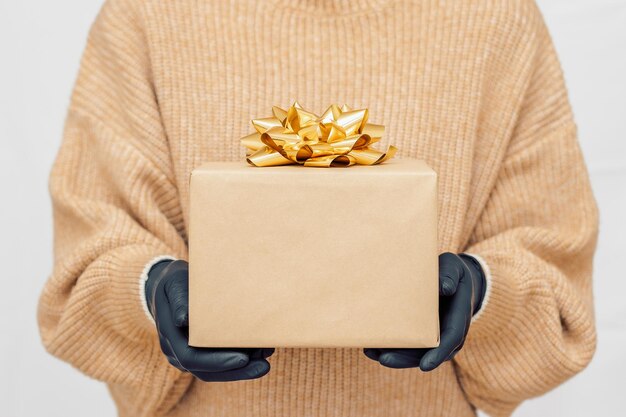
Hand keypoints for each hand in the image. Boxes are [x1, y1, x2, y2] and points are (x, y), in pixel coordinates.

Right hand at [145, 260, 274, 380]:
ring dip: (242, 370)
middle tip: (263, 366)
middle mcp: (176, 351)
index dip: (217, 361)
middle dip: (236, 371)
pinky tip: (260, 354)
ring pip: (215, 371)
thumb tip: (183, 320)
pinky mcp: (201, 351)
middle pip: (206, 371)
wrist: (168, 287)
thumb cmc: (174, 282)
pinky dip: (240, 362)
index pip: (191, 358)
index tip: (243, 358)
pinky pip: (219, 362)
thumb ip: (179, 300)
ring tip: (265, 362)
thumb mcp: (174, 283)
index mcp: (169, 335)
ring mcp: (188, 354)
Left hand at [363, 252, 485, 371]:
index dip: (438, 354)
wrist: (453, 278)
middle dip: (406, 359)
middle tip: (384, 359)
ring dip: (394, 356)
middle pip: (428, 353)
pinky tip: (371, 347)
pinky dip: (391, 347)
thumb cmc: (452, 273)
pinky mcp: (421, 332)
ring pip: (415, 353)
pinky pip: (408, 345)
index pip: (451, 339)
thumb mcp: (453, 268)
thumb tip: (444, 288)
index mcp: (458, 317)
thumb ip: (450, 276)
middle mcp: (447, 332)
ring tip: (372, 353)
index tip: (425, 366)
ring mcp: (434, 334)